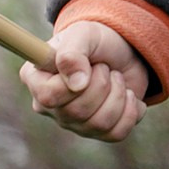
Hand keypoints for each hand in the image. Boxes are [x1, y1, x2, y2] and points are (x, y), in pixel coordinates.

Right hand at [20, 20, 149, 141]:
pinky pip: (117, 133)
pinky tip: (129, 95)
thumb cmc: (97, 41)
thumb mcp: (83, 34)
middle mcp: (50, 106)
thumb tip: (76, 85)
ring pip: (100, 124)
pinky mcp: (98, 131)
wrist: (124, 53)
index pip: (48, 96)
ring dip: (118, 94)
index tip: (90, 64)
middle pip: (76, 112)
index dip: (72, 84)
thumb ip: (72, 53)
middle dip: (102, 84)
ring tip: (116, 78)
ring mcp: (73, 122)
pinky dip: (131, 111)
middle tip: (105, 67)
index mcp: (36, 79)